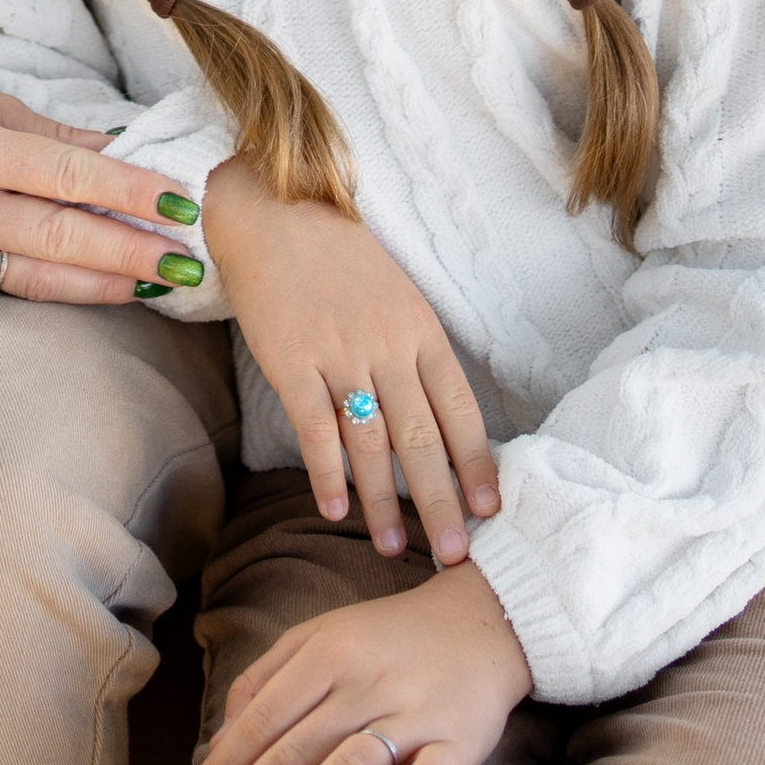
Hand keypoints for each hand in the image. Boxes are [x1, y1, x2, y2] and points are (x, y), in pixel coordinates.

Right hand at [0, 69, 202, 307]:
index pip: (69, 178)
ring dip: (107, 284)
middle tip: (187, 259)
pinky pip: (9, 290)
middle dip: (132, 251)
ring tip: (159, 283)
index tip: (181, 204)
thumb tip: (126, 153)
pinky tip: (103, 288)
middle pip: (62, 237)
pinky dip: (61, 290)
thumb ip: (56, 138)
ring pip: (40, 280)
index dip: (131, 193)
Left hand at [192, 564, 531, 764]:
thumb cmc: (389, 637)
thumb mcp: (324, 632)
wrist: (485, 622)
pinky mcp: (458, 745)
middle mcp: (368, 682)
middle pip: (297, 746)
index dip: (228, 758)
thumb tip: (223, 732)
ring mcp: (415, 715)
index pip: (265, 715)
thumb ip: (270, 674)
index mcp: (330, 652)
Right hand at [202, 162, 498, 563]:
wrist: (271, 209)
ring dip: (384, 502)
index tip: (492, 509)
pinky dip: (326, 474)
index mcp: (420, 328)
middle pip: (422, 438)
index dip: (478, 462)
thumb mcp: (394, 296)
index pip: (461, 408)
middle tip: (457, 555)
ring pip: (371, 443)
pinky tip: (334, 510)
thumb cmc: (336, 258)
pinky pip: (314, 428)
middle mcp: (386, 344)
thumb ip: (413, 353)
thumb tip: (436, 422)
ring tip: (396, 549)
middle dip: (442, 501)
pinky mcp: (290, 359)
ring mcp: (338, 352)